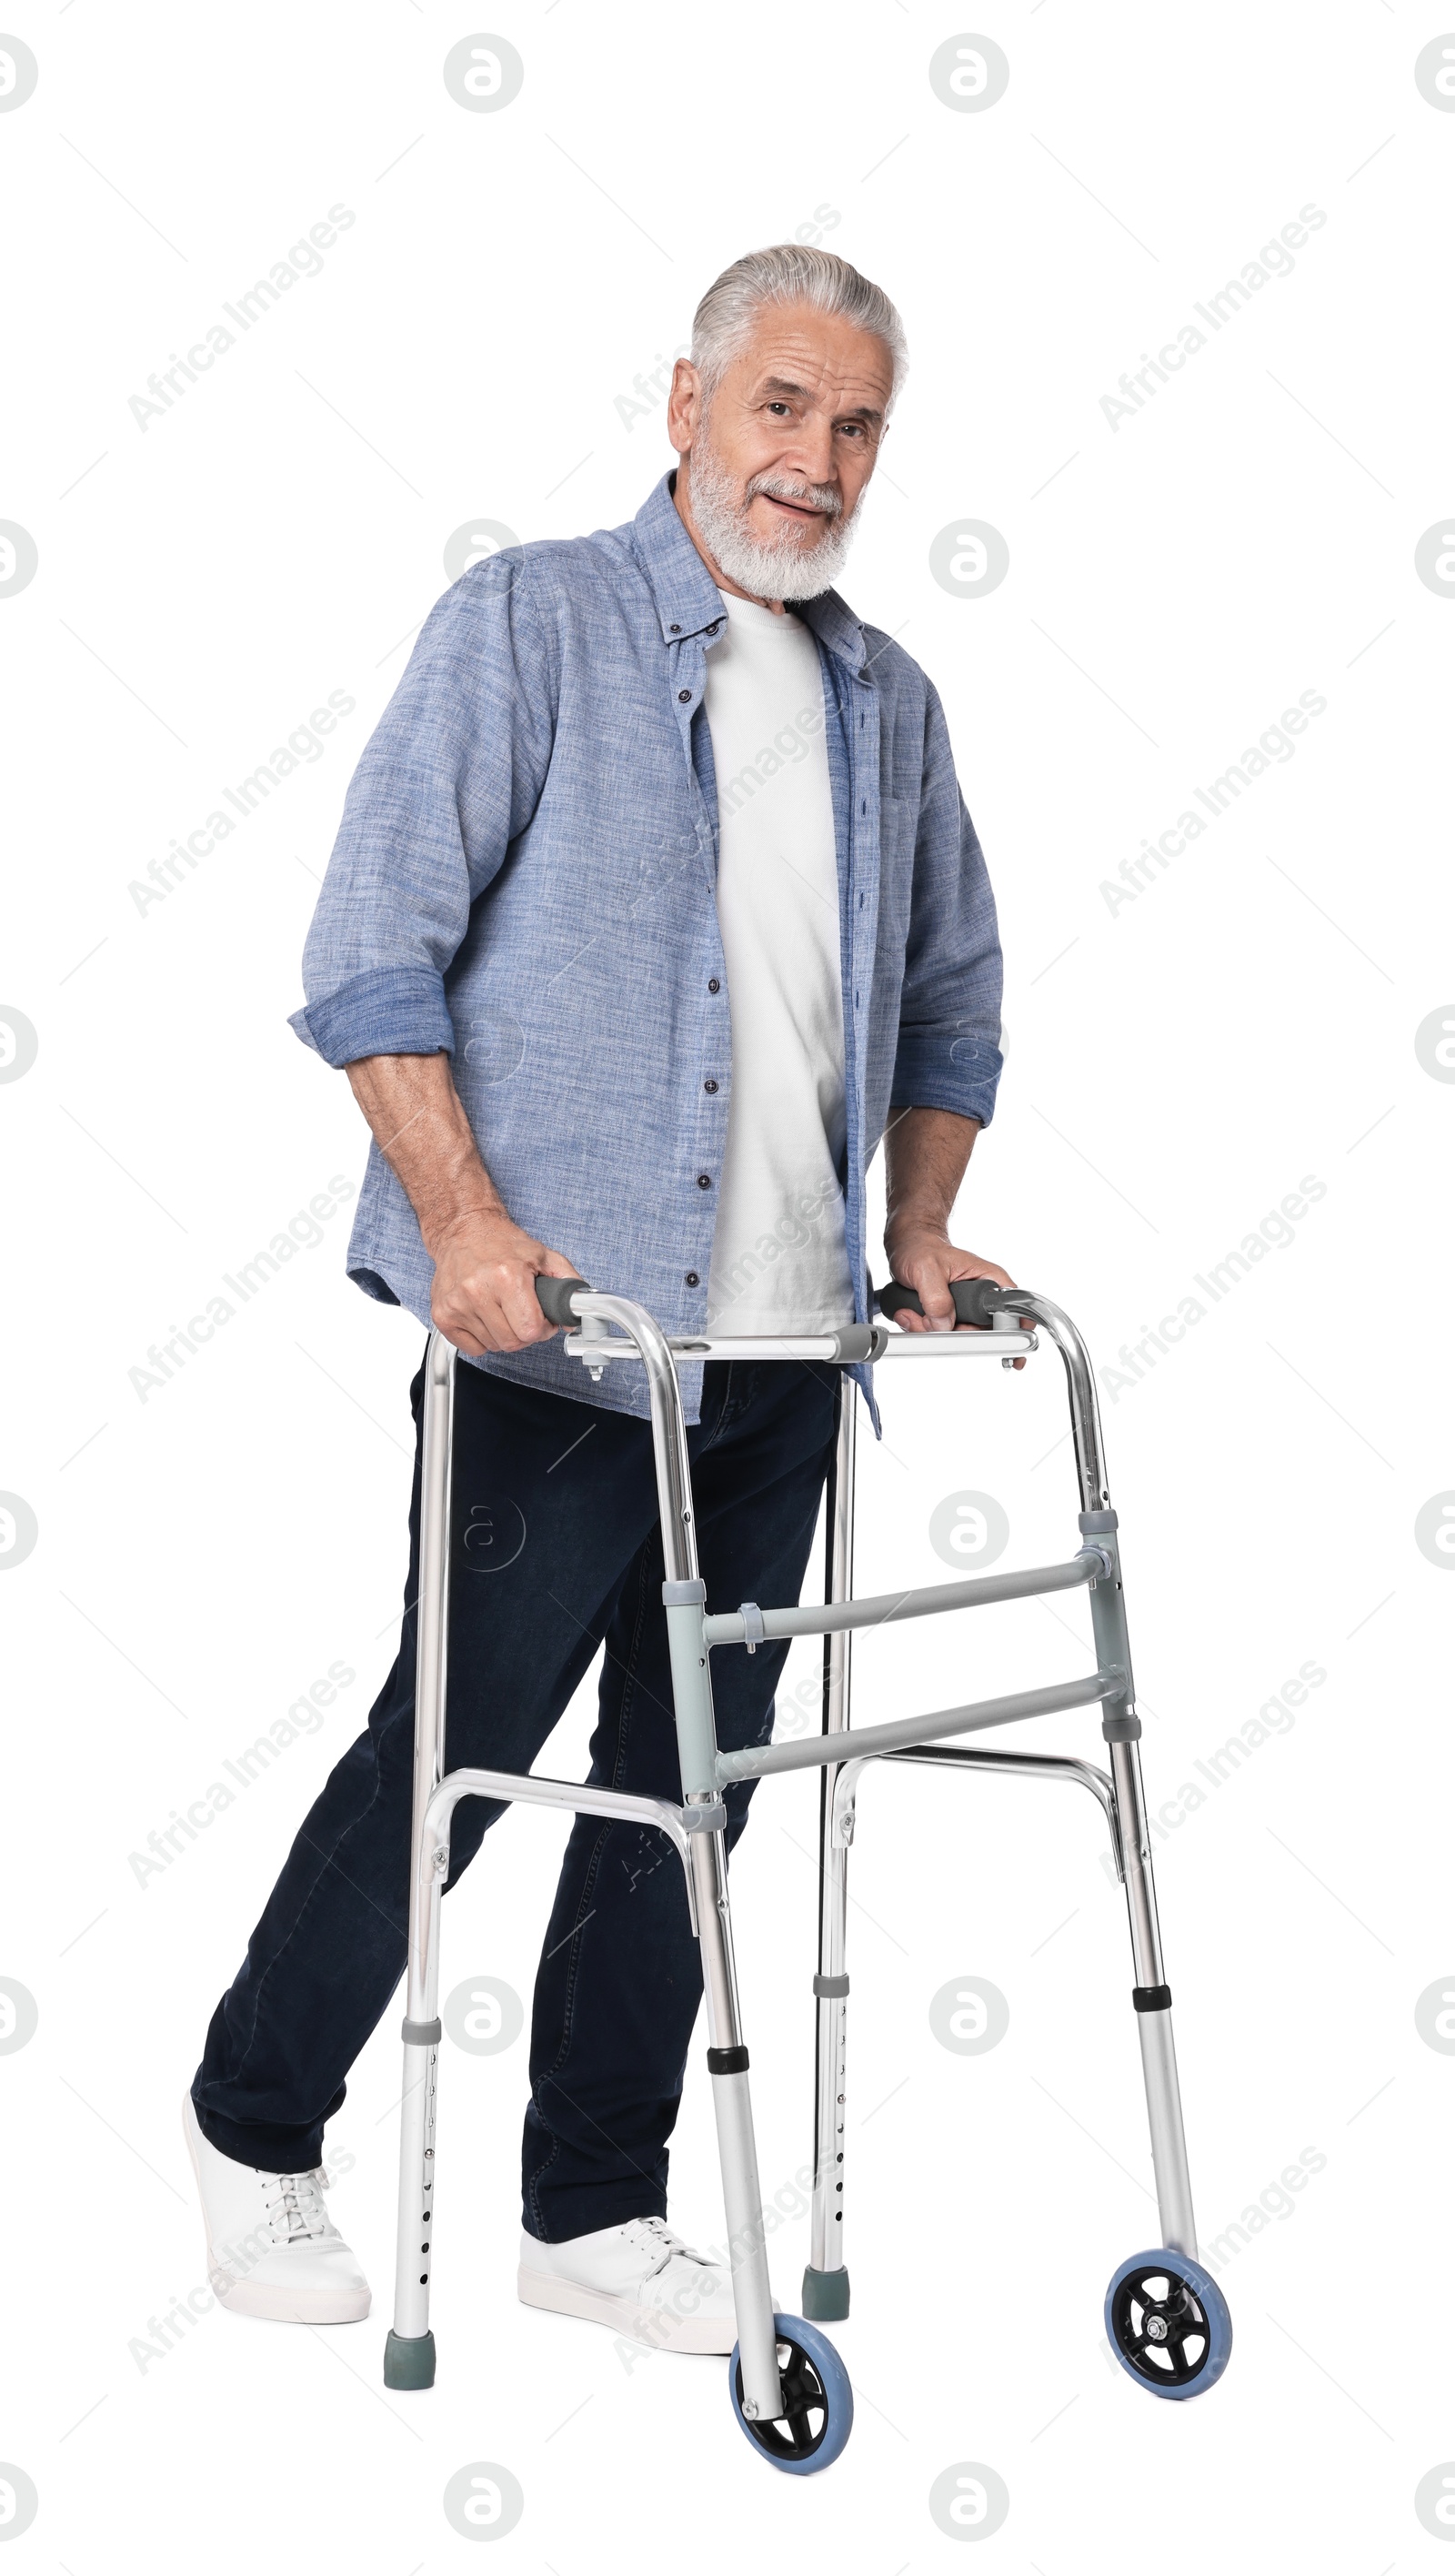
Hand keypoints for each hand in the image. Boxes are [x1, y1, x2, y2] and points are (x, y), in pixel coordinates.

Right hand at [427, 1208, 580, 1356]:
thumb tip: (575, 1316)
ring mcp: (457, 1304)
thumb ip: (568, 1284)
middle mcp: (478, 1290)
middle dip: (523, 1332)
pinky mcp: (442, 1314)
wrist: (464, 1231)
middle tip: (521, 1312)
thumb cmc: (502, 1244)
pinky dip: (482, 1338)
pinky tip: (483, 1315)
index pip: (531, 1330)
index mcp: (507, 1276)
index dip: (542, 1328)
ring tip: (501, 1308)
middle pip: (512, 1343)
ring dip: (502, 1333)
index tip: (539, 1316)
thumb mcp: (544, 1255)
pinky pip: (472, 1349)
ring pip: (493, 1346)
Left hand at [883, 1227, 1030, 1367]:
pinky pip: (939, 1335)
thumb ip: (937, 1298)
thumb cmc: (921, 1247)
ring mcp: (965, 1310)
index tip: (1003, 1350)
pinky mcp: (949, 1317)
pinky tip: (911, 1312)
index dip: (1010, 1334)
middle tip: (928, 1318)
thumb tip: (943, 1324)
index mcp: (990, 1280)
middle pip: (980, 1335)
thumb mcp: (926, 1268)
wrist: (906, 1245)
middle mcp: (981, 1297)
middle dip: (950, 1333)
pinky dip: (921, 1328)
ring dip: (929, 1330)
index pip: (1013, 1312)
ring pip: (956, 1338)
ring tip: (915, 1310)